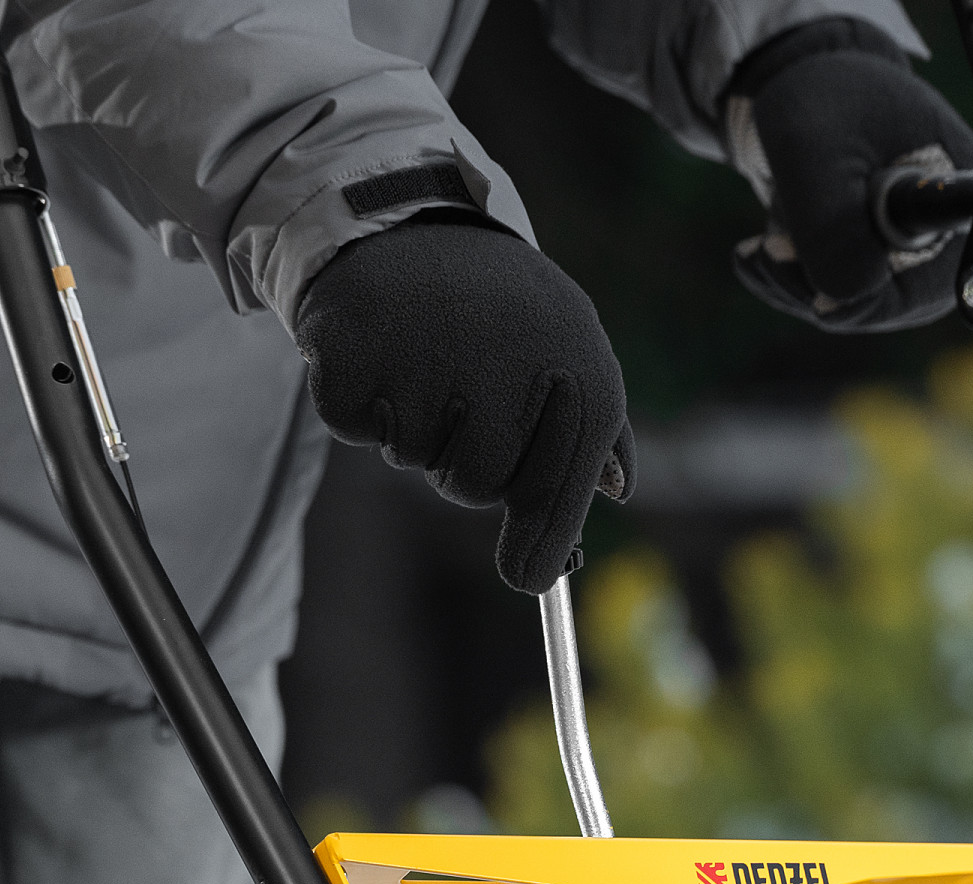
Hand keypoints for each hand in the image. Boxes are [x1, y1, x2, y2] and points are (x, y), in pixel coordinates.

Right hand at [294, 214, 634, 593]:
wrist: (406, 216)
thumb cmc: (499, 304)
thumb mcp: (570, 345)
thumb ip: (596, 425)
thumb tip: (616, 490)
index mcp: (574, 371)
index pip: (557, 489)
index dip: (540, 542)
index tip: (527, 578)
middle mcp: (512, 371)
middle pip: (477, 487)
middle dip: (466, 457)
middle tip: (462, 389)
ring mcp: (430, 364)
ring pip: (418, 460)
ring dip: (416, 426)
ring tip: (426, 354)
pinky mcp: (356, 360)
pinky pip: (358, 429)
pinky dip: (364, 403)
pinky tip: (382, 348)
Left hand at [727, 18, 972, 331]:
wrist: (815, 100)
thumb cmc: (825, 105)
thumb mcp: (815, 151)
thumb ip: (830, 224)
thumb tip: (840, 299)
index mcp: (956, 205)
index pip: (917, 287)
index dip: (853, 293)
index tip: (786, 260)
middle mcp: (945, 246)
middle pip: (873, 305)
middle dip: (806, 277)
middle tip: (771, 240)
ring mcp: (912, 267)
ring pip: (838, 307)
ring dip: (790, 272)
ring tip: (775, 222)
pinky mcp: (877, 277)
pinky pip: (823, 302)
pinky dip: (785, 276)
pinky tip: (763, 245)